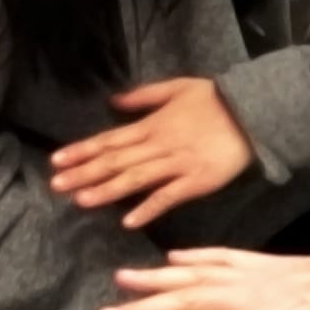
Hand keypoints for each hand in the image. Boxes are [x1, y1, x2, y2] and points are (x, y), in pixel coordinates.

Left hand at [51, 78, 253, 227]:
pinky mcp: (197, 182)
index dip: (82, 150)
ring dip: (107, 191)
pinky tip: (128, 221)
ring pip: (136, 180)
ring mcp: (177, 165)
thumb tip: (113, 101)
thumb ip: (144, 95)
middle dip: (84, 173)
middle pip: (116, 161)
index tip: (57, 161)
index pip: (110, 139)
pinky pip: (168, 197)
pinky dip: (148, 209)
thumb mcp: (178, 87)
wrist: (253, 113)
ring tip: (81, 201)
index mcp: (152, 124)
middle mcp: (159, 145)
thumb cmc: (215, 99)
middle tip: (56, 186)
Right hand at [103, 248, 309, 309]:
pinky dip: (194, 257)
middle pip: (191, 299)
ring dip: (160, 277)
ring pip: (201, 274)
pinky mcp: (268, 263)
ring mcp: (261, 275)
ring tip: (121, 277)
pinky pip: (223, 257)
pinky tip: (171, 259)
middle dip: (146, 308)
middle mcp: (258, 294)